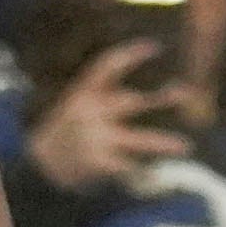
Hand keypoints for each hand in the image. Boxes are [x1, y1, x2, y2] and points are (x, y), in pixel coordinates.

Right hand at [22, 40, 186, 191]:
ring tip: (185, 147)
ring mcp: (95, 139)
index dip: (131, 55)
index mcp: (84, 93)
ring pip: (138, 140)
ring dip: (162, 143)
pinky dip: (143, 175)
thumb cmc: (66, 132)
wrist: (39, 166)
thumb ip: (104, 96)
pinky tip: (156, 179)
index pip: (108, 67)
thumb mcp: (75, 106)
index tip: (155, 47)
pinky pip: (129, 168)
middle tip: (186, 92)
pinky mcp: (98, 163)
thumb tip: (144, 92)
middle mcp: (91, 113)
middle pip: (133, 102)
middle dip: (161, 98)